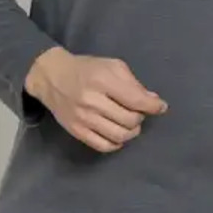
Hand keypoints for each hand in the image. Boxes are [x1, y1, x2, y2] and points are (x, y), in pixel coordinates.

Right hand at [25, 47, 167, 152]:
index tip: (160, 107)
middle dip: (140, 117)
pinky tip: (117, 134)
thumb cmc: (86, 69)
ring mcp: (83, 118)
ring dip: (131, 132)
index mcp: (103, 80)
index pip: (136, 101)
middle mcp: (92, 101)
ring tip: (129, 123)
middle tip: (137, 111)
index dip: (153, 107)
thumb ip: (133, 83)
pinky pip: (103, 146)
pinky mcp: (76, 131)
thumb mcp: (111, 66)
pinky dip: (116, 143)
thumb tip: (153, 102)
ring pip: (119, 136)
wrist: (52, 77)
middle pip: (130, 121)